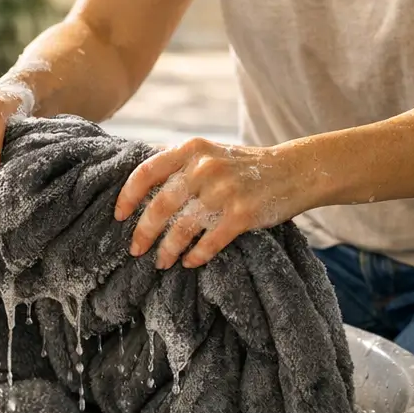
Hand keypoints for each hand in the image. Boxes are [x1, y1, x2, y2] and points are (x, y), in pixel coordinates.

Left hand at [114, 137, 316, 269]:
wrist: (294, 170)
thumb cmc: (243, 167)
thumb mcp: (209, 153)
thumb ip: (178, 165)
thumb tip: (138, 187)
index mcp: (191, 150)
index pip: (146, 172)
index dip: (128, 197)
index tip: (119, 216)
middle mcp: (205, 168)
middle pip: (160, 205)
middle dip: (143, 232)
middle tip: (136, 250)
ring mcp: (224, 191)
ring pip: (182, 228)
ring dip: (167, 250)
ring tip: (161, 262)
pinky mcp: (243, 214)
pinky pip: (210, 242)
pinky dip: (196, 256)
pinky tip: (190, 262)